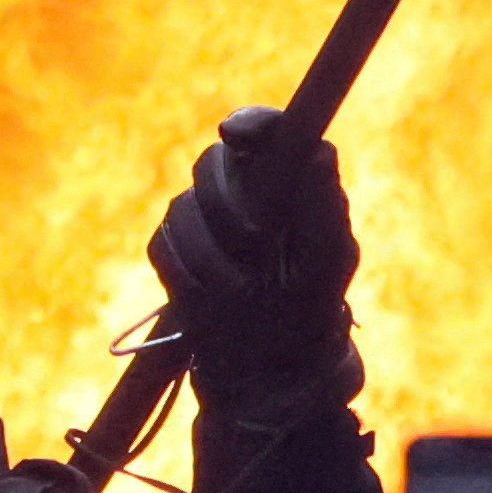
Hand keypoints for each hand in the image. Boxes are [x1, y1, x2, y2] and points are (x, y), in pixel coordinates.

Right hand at [148, 106, 358, 394]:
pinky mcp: (172, 247)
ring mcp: (203, 216)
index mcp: (289, 180)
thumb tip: (319, 152)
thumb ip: (326, 206)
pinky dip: (184, 274)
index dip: (249, 123)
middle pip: (212, 162)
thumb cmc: (310, 309)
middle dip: (226, 204)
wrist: (267, 368)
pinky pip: (162, 244)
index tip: (232, 136)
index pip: (267, 130)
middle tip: (254, 243)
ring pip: (182, 206)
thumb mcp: (329, 262)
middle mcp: (245, 189)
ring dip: (209, 253)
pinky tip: (209, 298)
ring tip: (239, 291)